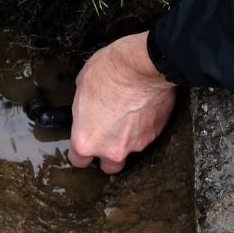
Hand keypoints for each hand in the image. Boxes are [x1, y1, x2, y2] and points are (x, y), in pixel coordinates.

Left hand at [67, 33, 177, 173]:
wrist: (142, 66)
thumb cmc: (109, 72)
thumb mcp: (82, 86)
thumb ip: (84, 109)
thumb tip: (88, 109)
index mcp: (86, 140)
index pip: (79, 161)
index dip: (80, 153)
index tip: (84, 145)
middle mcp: (111, 149)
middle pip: (108, 167)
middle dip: (108, 155)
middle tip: (108, 136)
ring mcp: (135, 144)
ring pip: (130, 150)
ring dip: (127, 138)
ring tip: (128, 115)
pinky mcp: (154, 134)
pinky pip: (146, 135)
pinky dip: (144, 127)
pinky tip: (142, 109)